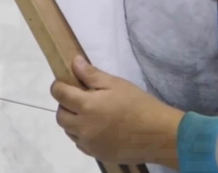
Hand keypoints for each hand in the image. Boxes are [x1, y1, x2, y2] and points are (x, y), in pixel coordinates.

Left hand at [51, 56, 182, 166]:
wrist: (158, 134)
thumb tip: (74, 63)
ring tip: (91, 114)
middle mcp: (83, 127)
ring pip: (69, 132)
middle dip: (64, 105)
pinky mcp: (97, 155)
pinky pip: (81, 144)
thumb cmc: (138, 104)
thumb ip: (91, 75)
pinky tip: (98, 128)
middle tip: (79, 98)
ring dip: (73, 121)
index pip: (60, 94)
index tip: (65, 82)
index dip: (59, 86)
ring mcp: (89, 144)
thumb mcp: (116, 84)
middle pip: (60, 116)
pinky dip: (83, 135)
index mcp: (86, 106)